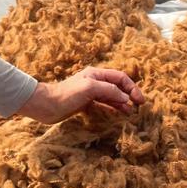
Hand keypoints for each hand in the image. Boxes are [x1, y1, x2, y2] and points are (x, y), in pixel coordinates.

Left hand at [17, 67, 144, 123]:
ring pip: (112, 96)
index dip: (132, 87)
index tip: (139, 100)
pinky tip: (119, 113)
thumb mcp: (90, 89)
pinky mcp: (86, 103)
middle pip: (118, 86)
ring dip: (123, 102)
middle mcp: (95, 81)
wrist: (46, 105)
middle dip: (129, 95)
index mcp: (97, 74)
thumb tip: (126, 98)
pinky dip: (113, 107)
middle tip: (139, 106)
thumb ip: (110, 91)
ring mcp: (91, 92)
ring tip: (131, 112)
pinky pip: (105, 104)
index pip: (120, 78)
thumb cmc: (67, 94)